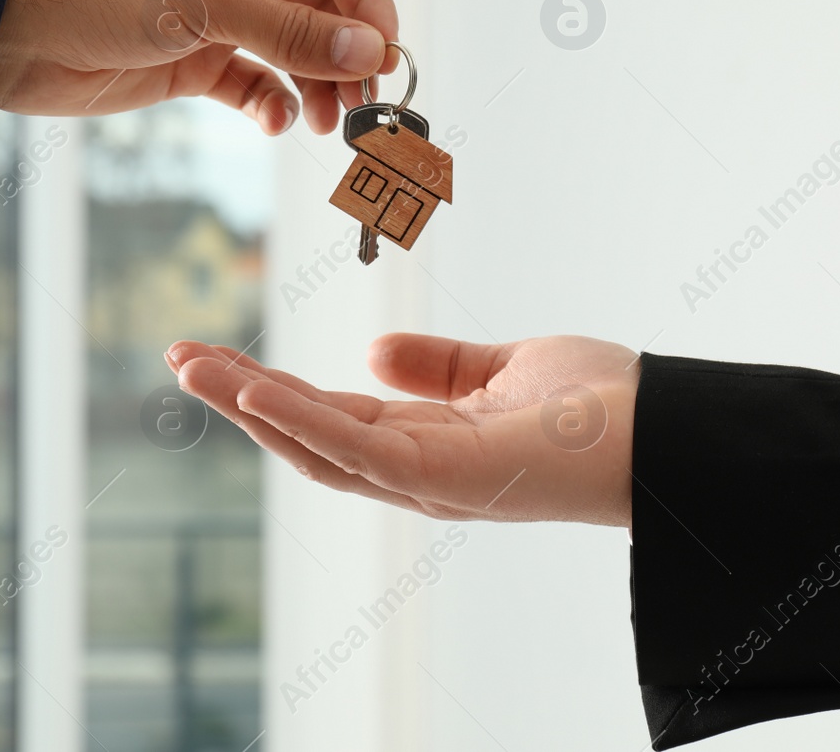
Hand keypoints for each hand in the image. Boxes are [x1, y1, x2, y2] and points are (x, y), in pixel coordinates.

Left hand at [0, 0, 399, 134]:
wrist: (7, 30)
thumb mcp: (204, 3)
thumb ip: (291, 32)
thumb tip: (369, 51)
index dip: (369, 1)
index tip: (388, 54)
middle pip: (319, 5)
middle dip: (344, 53)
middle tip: (365, 104)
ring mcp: (214, 10)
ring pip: (290, 47)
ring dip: (314, 84)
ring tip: (327, 123)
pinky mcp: (191, 57)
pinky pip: (252, 80)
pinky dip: (270, 101)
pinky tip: (275, 121)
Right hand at [165, 333, 638, 526]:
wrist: (661, 430)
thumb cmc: (600, 404)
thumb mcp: (503, 368)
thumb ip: (439, 367)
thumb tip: (372, 355)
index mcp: (425, 445)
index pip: (331, 416)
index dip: (271, 388)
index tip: (218, 355)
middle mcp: (414, 473)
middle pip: (306, 436)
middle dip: (239, 398)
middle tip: (178, 358)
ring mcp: (424, 483)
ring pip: (315, 446)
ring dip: (248, 406)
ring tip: (191, 367)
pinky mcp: (442, 479)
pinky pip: (356, 449)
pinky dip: (299, 420)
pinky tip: (253, 389)